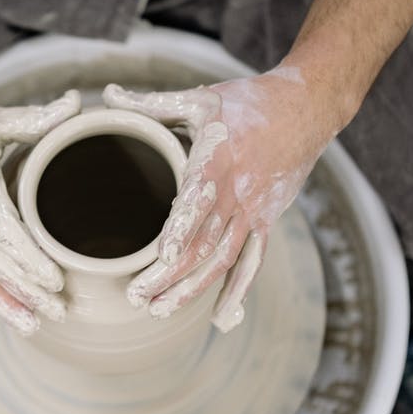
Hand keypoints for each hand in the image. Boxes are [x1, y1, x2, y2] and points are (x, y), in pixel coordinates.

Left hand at [103, 66, 339, 331]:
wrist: (306, 109)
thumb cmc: (246, 103)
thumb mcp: (199, 99)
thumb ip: (151, 103)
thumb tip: (106, 95)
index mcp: (217, 162)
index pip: (197, 202)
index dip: (180, 231)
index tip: (163, 257)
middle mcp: (237, 194)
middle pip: (203, 243)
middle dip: (171, 276)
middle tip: (137, 297)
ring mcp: (254, 212)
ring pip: (223, 260)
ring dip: (193, 290)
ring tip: (160, 311)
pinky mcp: (266, 222)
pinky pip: (251, 262)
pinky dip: (237, 291)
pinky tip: (220, 318)